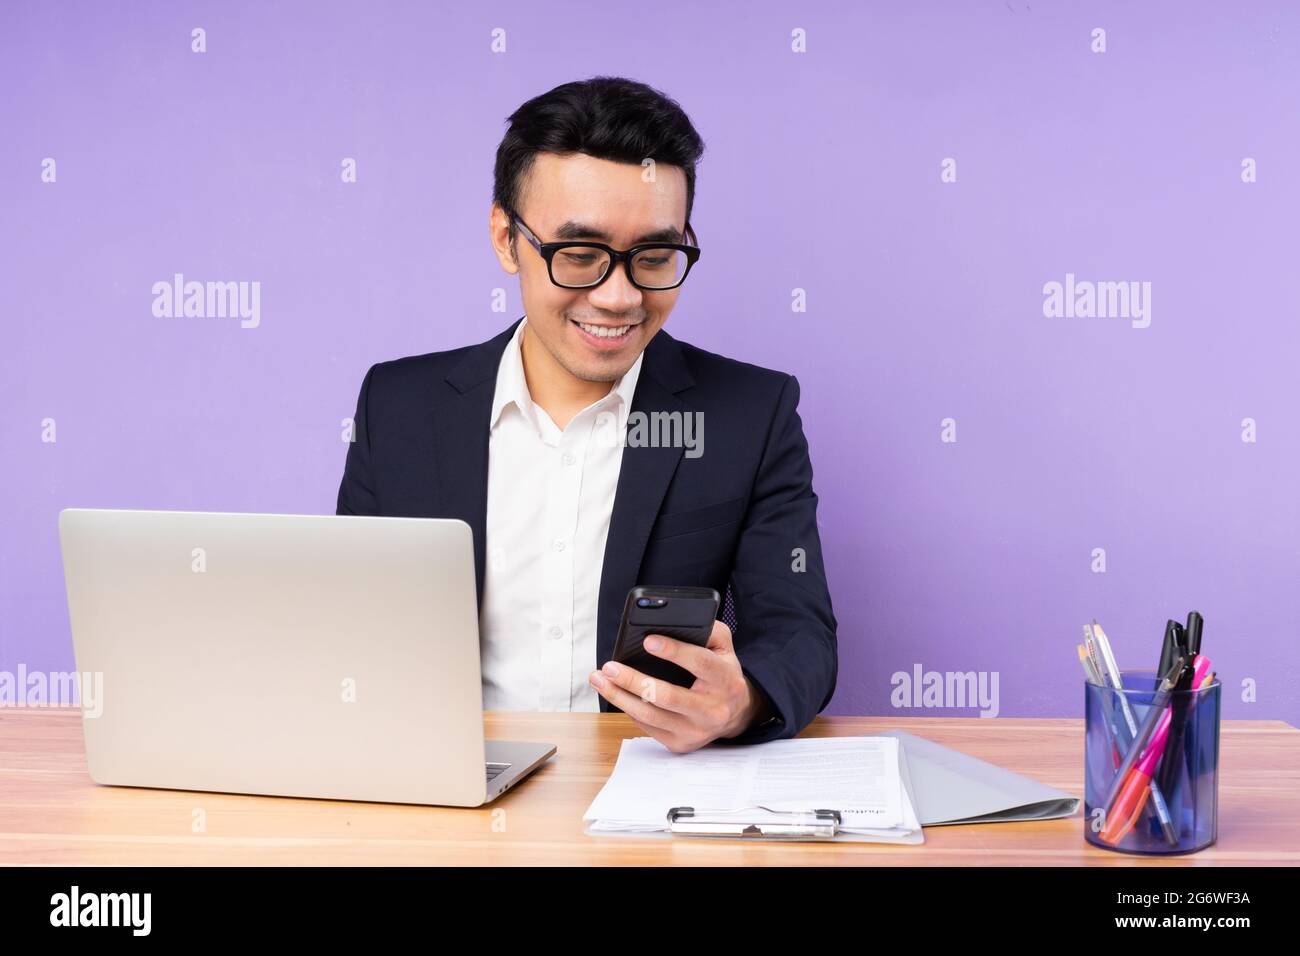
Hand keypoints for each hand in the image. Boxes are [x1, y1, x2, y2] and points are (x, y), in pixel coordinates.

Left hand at [589, 620, 768, 752]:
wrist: (735, 714)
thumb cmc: (722, 673)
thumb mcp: (724, 648)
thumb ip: (708, 630)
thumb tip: (675, 620)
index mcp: (726, 680)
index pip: (700, 663)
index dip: (674, 651)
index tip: (647, 641)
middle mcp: (713, 710)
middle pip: (667, 696)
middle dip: (633, 680)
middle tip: (609, 666)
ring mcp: (696, 731)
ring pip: (650, 716)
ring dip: (619, 696)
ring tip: (599, 679)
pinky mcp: (680, 744)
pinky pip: (647, 726)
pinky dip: (627, 708)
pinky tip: (615, 693)